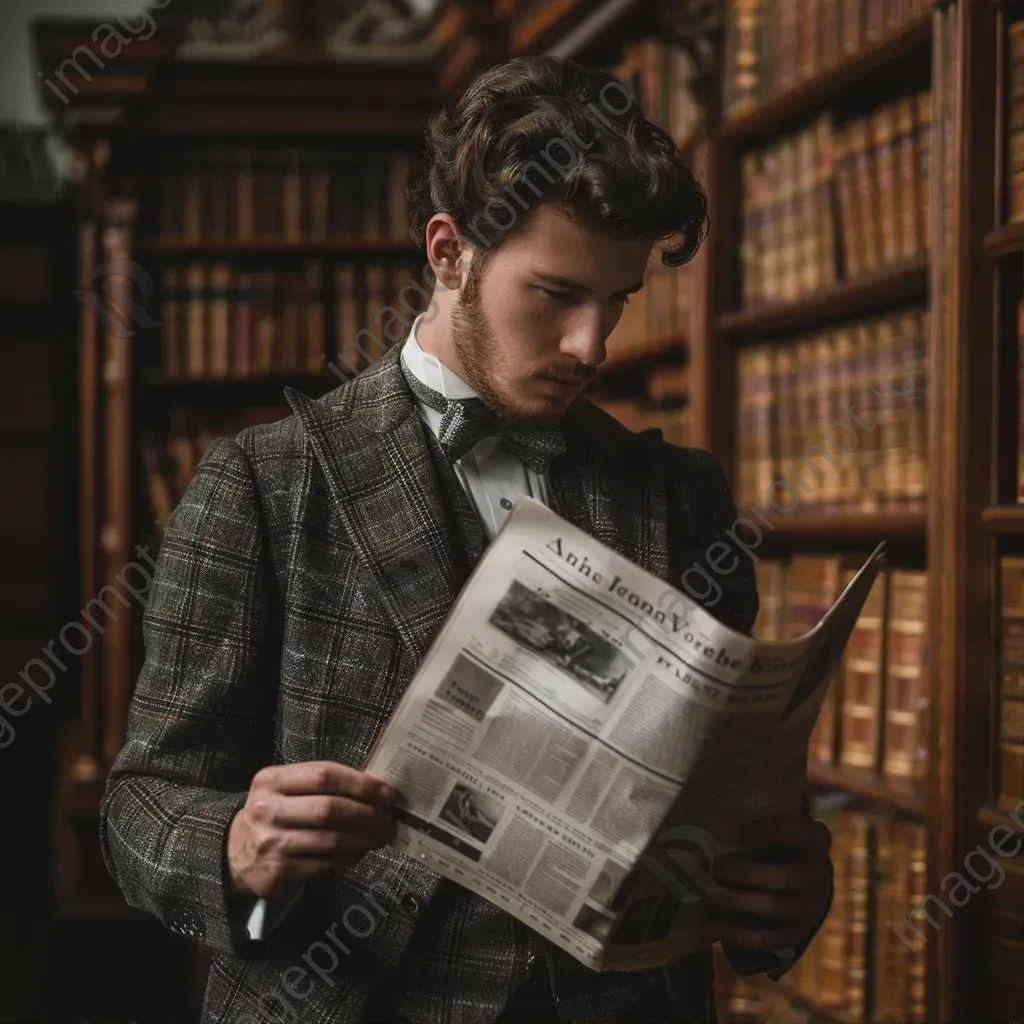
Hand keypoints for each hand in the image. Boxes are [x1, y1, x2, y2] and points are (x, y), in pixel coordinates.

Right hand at [226, 761, 396, 902]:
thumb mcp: (286, 789)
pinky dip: (349, 858)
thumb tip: (374, 786)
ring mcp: (271, 843)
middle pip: (329, 808)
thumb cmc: (274, 812)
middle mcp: (267, 809)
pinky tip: (360, 852)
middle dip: (367, 814)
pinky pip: (325, 864)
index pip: (323, 774)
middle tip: (387, 818)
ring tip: (380, 836)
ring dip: (364, 839)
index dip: (360, 783)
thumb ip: (322, 783)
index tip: (386, 792)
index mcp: (271, 780)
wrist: (233, 853)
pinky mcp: (278, 872)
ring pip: (331, 840)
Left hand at [704, 813, 831, 951]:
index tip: (741, 830)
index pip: (800, 833)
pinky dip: (737, 933)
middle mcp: (818, 877)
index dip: (772, 832)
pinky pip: (767, 938)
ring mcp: (810, 909)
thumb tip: (719, 829)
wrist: (802, 883)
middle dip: (747, 873)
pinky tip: (711, 926)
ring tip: (708, 895)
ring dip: (738, 901)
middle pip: (786, 877)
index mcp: (814, 841)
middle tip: (717, 868)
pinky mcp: (796, 934)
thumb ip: (757, 828)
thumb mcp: (777, 829)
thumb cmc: (780, 846)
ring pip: (774, 908)